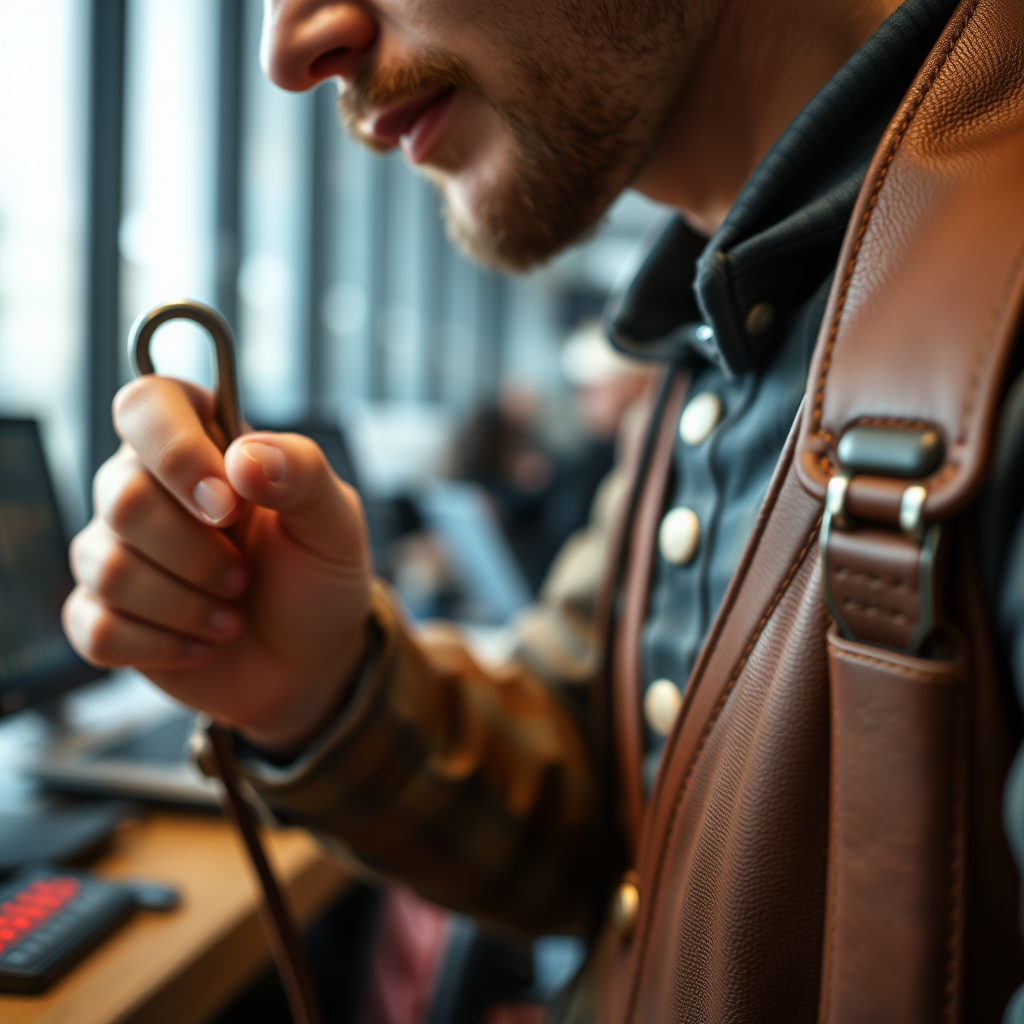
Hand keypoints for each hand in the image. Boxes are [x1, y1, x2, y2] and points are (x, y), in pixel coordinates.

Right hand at [62, 376, 371, 754]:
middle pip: (123, 498)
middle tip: (245, 575)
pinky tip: (203, 643)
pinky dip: (163, 645)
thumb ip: (303, 474)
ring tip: (231, 613)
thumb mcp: (336, 521)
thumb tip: (244, 458)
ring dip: (187, 603)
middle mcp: (146, 488)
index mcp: (202, 445)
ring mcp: (116, 551)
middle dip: (198, 553)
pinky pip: (98, 630)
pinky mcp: (103, 615)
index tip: (228, 503)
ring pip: (108, 568)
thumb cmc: (317, 576)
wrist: (310, 661)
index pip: (146, 405)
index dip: (176, 452)